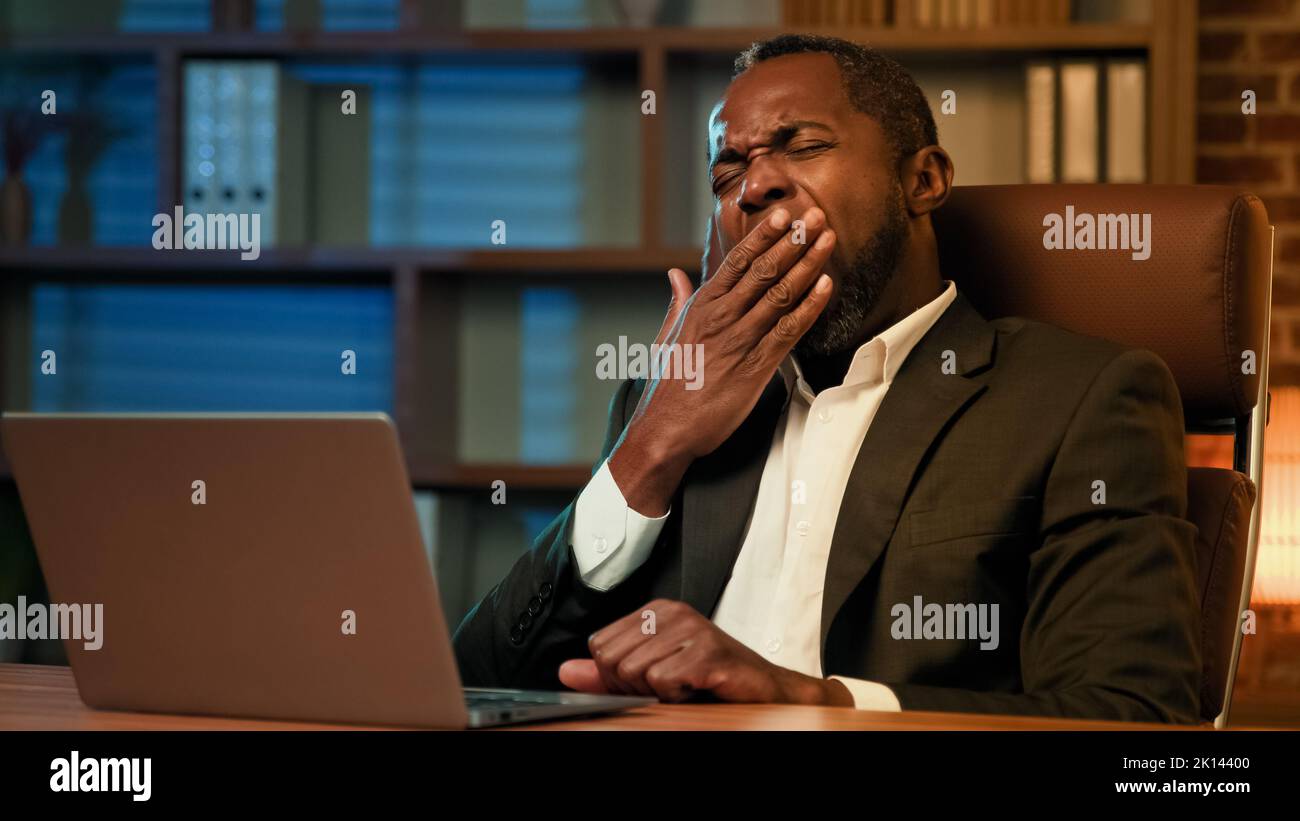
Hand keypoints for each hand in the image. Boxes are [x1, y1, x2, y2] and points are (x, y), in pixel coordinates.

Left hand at [557, 599, 853, 705]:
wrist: (765, 691)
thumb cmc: (711, 681)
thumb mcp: (652, 675)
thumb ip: (607, 673)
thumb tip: (566, 672)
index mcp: (654, 612)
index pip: (599, 646)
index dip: (617, 676)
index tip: (652, 679)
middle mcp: (672, 612)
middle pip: (612, 660)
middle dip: (635, 686)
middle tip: (671, 686)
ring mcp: (691, 628)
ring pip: (635, 672)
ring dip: (660, 692)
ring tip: (687, 685)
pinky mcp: (707, 651)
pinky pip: (663, 681)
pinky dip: (678, 696)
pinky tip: (699, 687)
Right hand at [609, 207, 835, 515]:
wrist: (666, 429)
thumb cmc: (667, 385)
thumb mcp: (667, 335)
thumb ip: (678, 302)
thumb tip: (675, 275)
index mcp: (701, 307)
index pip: (736, 262)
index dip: (763, 236)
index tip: (783, 214)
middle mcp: (721, 318)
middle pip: (763, 270)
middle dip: (793, 240)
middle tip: (816, 216)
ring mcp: (740, 341)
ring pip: (779, 294)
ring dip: (807, 264)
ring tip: (827, 240)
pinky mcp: (755, 367)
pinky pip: (788, 331)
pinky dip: (809, 307)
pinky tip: (825, 287)